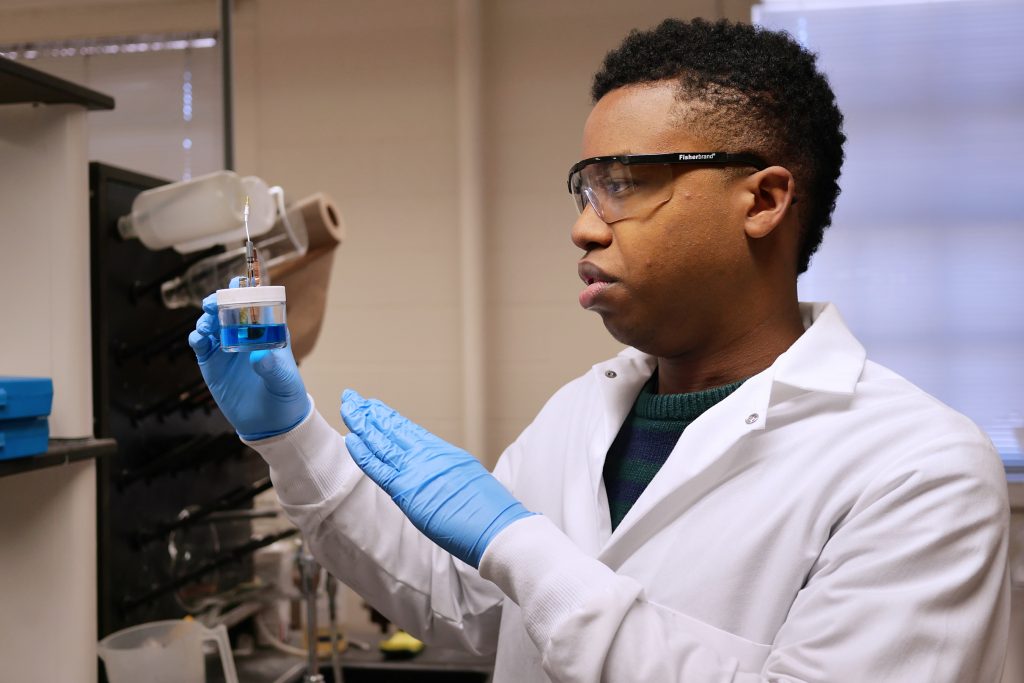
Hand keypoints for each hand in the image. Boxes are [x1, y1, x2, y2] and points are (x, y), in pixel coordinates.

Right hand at [188, 277, 310, 439]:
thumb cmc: (285, 396)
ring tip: (207, 325)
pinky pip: (200, 345)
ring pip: (211, 323)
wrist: (271, 423)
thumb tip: (258, 356)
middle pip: (228, 309)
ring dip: (206, 319)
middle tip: (214, 304)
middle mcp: (245, 335)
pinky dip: (197, 338)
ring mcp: (226, 348)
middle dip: (219, 301)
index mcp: (268, 331)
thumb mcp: (285, 382)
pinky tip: (200, 339)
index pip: (257, 303)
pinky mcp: (212, 364)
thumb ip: (273, 368)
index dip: (247, 290)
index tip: (239, 282)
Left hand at [341, 389, 534, 567]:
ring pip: (382, 442)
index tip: (373, 406)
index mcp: (443, 453)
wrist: (497, 526)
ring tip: (348, 407)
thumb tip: (438, 475)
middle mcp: (428, 456)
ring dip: (362, 424)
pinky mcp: (408, 491)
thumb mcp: (469, 480)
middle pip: (392, 429)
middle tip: (352, 398)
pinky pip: (380, 469)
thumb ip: (448, 473)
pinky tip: (351, 439)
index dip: (388, 417)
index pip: (408, 430)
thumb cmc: (490, 512)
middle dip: (370, 413)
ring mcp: (418, 471)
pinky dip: (364, 454)